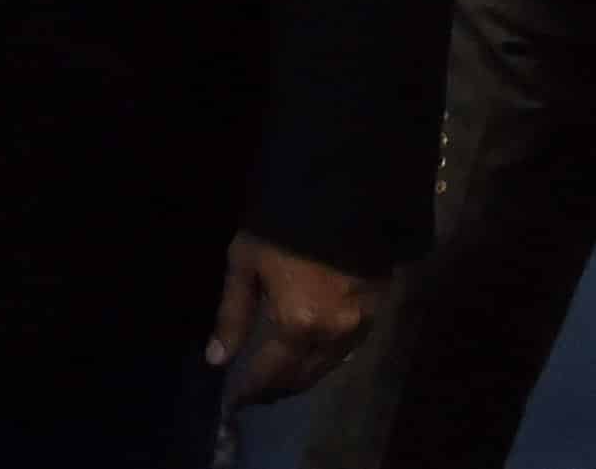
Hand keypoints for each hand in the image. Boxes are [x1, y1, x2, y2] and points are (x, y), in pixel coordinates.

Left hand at [209, 233, 376, 403]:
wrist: (343, 191)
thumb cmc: (282, 225)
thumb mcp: (245, 262)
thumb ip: (233, 314)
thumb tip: (216, 359)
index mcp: (299, 324)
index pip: (272, 373)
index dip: (252, 391)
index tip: (235, 404)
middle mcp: (334, 334)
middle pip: (304, 377)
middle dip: (278, 389)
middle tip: (257, 393)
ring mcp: (361, 324)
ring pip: (329, 367)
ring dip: (303, 376)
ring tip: (280, 377)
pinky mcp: (378, 309)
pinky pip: (348, 349)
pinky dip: (326, 358)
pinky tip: (311, 353)